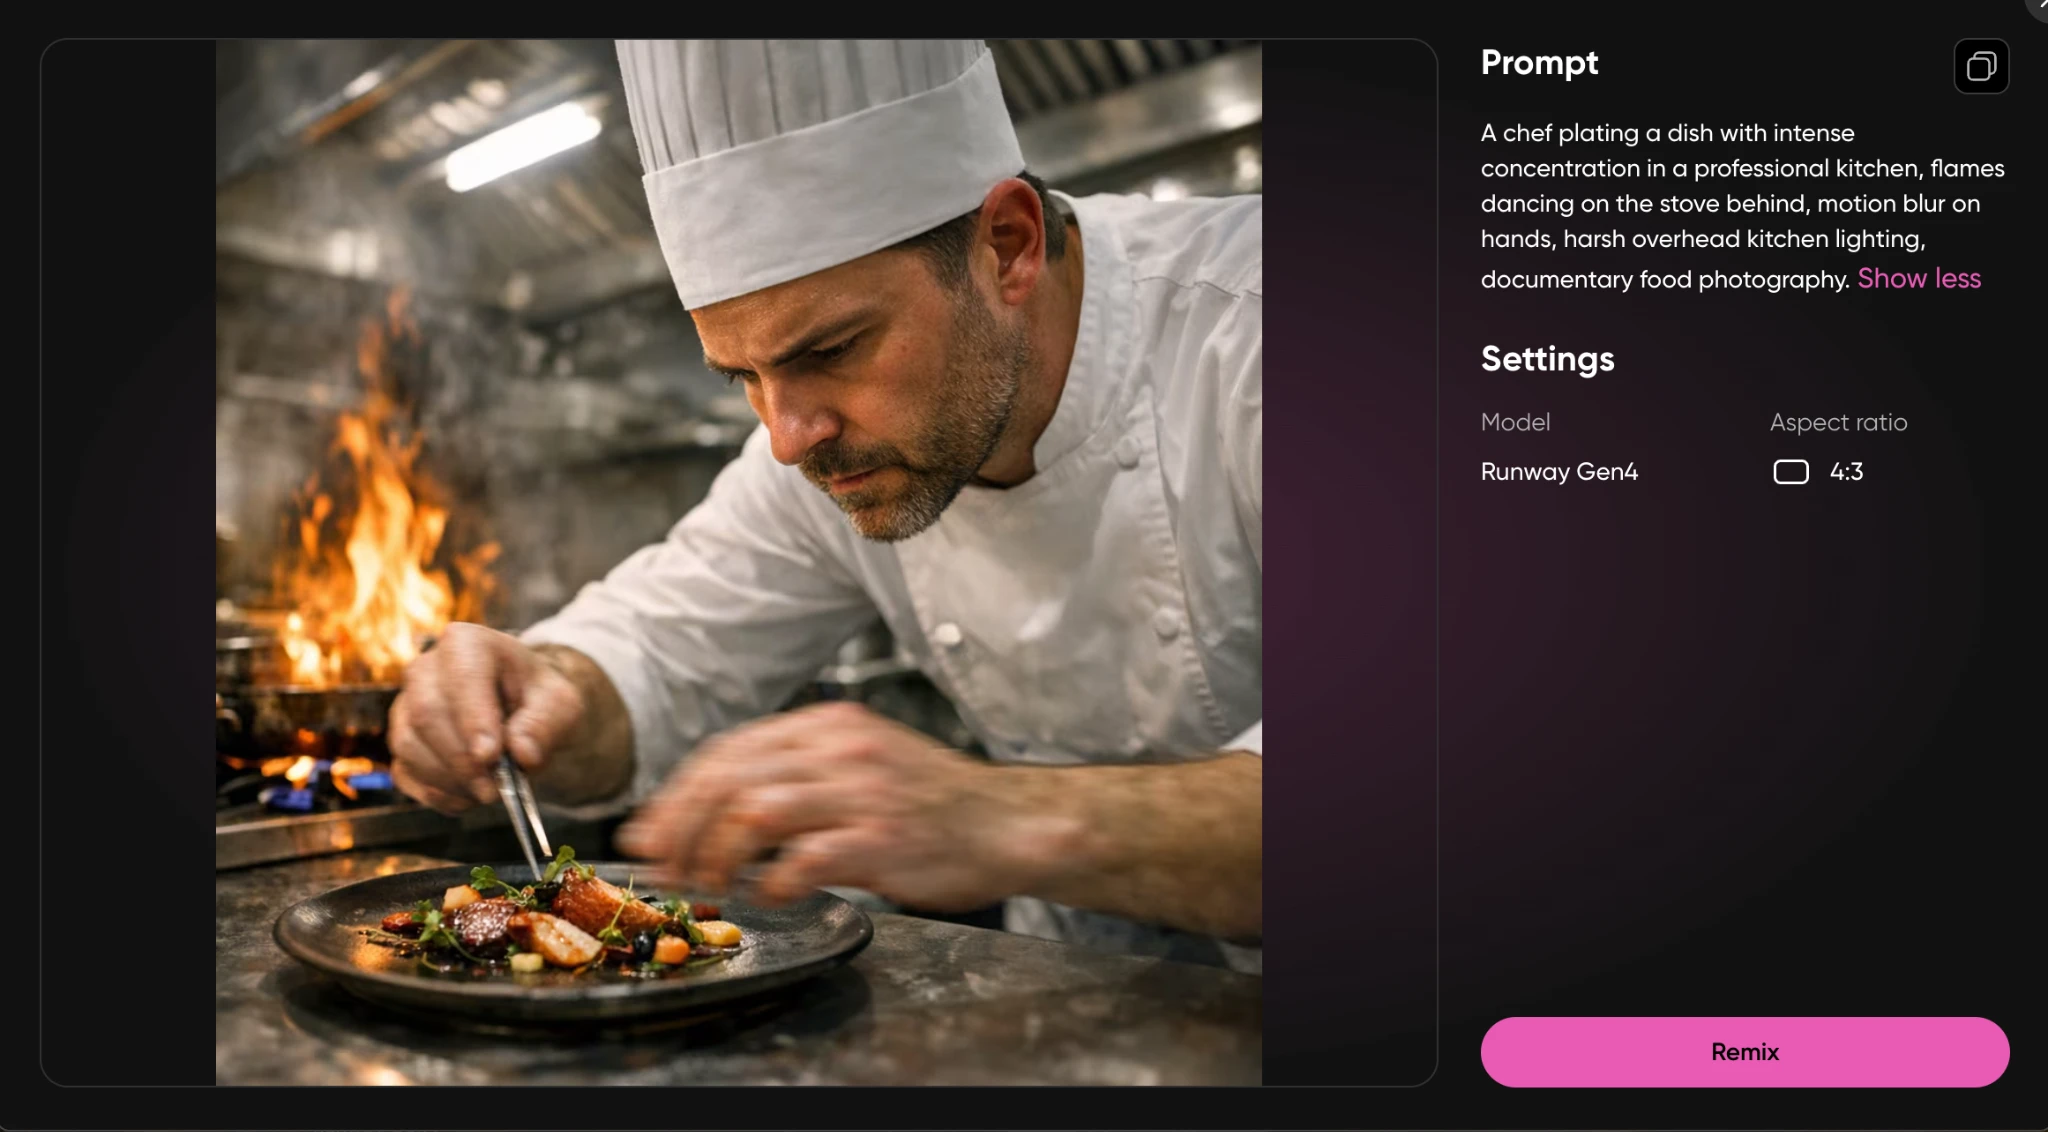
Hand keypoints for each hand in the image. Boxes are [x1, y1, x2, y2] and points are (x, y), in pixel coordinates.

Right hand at [386, 623, 586, 813]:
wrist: (521, 710)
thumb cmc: (537, 699)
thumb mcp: (559, 704)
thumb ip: (545, 724)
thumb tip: (523, 753)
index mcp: (466, 643)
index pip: (461, 676)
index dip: (472, 719)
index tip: (490, 755)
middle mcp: (426, 670)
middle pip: (426, 714)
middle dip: (461, 760)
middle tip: (495, 788)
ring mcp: (405, 707)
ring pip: (410, 747)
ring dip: (452, 780)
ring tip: (491, 790)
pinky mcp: (401, 742)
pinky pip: (406, 773)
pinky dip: (439, 794)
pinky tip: (470, 795)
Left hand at [616, 702, 1083, 910]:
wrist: (1010, 822)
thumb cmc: (934, 804)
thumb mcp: (861, 764)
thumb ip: (797, 776)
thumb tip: (717, 814)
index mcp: (828, 726)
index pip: (729, 751)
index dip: (677, 794)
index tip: (649, 830)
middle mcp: (840, 749)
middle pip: (730, 778)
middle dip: (681, 827)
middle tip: (661, 864)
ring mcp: (862, 791)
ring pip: (755, 811)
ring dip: (717, 855)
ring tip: (710, 884)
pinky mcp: (883, 837)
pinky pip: (805, 859)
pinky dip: (774, 881)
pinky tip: (770, 894)